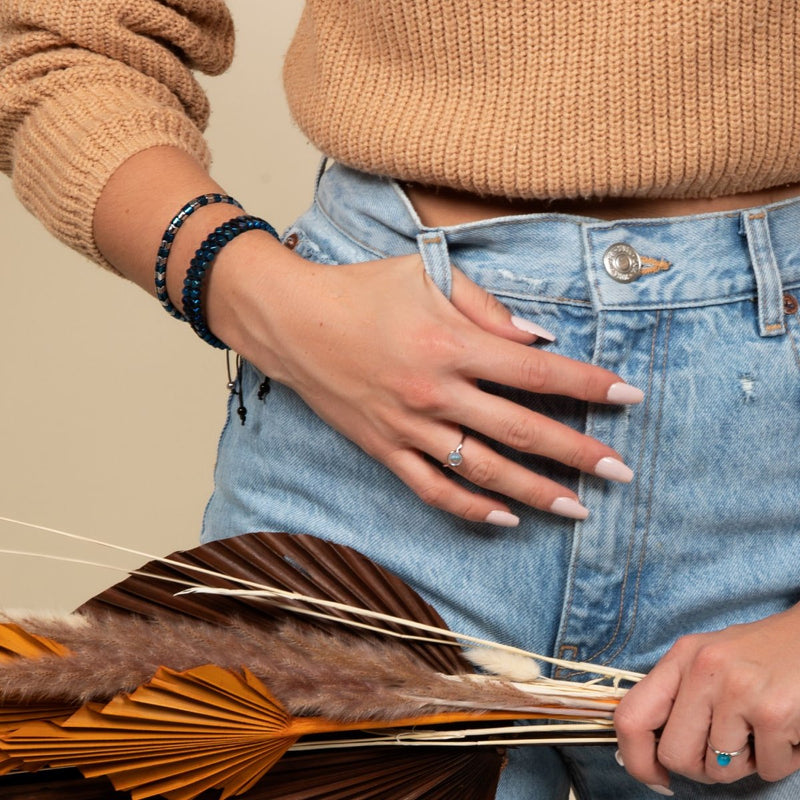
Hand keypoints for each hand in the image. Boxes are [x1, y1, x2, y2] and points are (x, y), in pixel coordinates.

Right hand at [207, 238, 641, 524]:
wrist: (292, 321)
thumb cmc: (362, 290)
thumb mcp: (428, 276)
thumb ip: (488, 308)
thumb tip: (540, 339)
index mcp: (452, 344)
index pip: (537, 373)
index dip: (588, 386)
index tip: (629, 398)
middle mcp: (436, 392)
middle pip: (521, 430)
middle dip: (578, 452)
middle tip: (621, 472)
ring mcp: (409, 426)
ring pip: (483, 471)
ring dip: (535, 492)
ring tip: (579, 509)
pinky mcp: (385, 448)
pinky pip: (432, 489)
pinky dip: (470, 508)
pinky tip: (505, 519)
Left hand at [615, 604, 799, 792]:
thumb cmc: (761, 655)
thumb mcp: (709, 659)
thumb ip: (681, 695)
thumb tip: (654, 750)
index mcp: (680, 657)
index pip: (630, 717)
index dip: (636, 760)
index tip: (657, 776)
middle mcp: (702, 669)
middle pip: (676, 755)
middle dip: (702, 769)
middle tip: (728, 753)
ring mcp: (736, 690)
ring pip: (722, 770)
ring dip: (747, 763)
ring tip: (762, 730)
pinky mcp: (773, 712)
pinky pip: (768, 769)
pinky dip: (782, 760)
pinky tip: (788, 729)